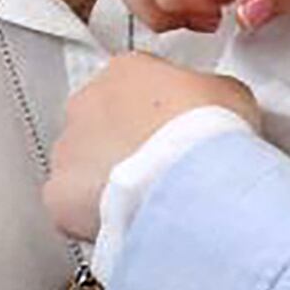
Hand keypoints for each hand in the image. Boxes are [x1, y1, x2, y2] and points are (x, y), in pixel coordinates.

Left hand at [45, 52, 258, 238]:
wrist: (187, 185)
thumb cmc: (205, 136)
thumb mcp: (230, 94)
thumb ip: (210, 92)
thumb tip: (213, 105)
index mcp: (126, 70)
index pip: (136, 82)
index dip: (159, 109)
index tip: (174, 129)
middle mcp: (88, 103)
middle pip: (103, 120)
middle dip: (127, 141)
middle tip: (160, 165)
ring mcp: (69, 148)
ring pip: (84, 163)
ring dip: (108, 177)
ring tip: (146, 198)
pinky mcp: (60, 194)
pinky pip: (73, 204)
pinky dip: (93, 214)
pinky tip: (126, 220)